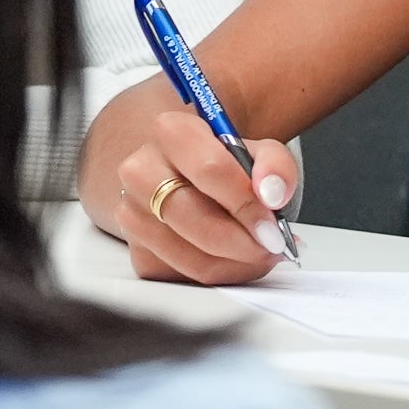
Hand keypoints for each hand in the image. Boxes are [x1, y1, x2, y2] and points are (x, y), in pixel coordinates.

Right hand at [97, 89, 297, 285]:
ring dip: (236, 264)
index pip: (210, 169)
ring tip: (258, 253)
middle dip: (243, 243)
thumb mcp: (256, 151)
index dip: (247, 204)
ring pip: (191, 257)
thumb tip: (272, 193)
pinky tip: (233, 259)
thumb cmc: (219, 165)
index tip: (272, 227)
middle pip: (196, 221)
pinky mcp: (137, 251)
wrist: (181, 177)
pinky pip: (184, 276)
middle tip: (271, 246)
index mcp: (170, 131)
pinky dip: (218, 274)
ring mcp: (132, 213)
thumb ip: (276, 165)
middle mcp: (140, 171)